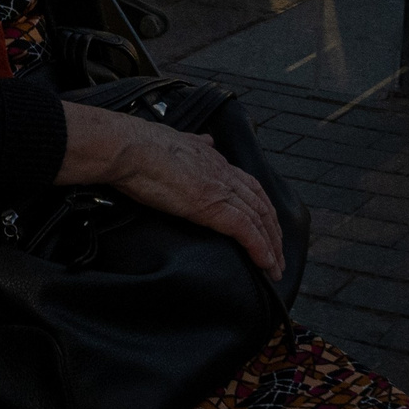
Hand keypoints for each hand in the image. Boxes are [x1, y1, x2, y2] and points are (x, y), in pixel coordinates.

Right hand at [57, 102, 285, 280]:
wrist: (129, 149)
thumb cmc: (139, 146)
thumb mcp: (176, 140)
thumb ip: (194, 143)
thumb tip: (206, 140)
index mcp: (215, 160)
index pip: (251, 188)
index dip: (262, 210)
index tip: (267, 228)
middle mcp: (224, 174)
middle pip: (262, 207)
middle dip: (274, 233)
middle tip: (278, 257)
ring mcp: (220, 190)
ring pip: (259, 221)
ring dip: (272, 247)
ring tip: (276, 268)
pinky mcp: (212, 206)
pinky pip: (245, 231)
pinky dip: (259, 248)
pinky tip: (265, 264)